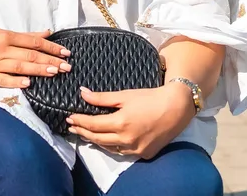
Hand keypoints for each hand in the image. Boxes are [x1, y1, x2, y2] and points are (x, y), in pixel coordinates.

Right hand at [0, 25, 71, 88]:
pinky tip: (29, 83)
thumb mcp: (3, 32)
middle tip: (66, 66)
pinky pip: (3, 80)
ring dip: (38, 70)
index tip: (65, 53)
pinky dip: (16, 81)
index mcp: (6, 36)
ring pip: (19, 67)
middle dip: (50, 61)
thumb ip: (26, 35)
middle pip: (30, 55)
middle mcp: (1, 49)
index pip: (34, 42)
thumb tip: (48, 33)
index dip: (51, 47)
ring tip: (55, 72)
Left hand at [66, 84, 194, 159]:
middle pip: (97, 139)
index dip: (79, 121)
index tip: (69, 117)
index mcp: (121, 123)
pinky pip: (123, 152)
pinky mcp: (145, 154)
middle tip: (72, 126)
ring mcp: (136, 149)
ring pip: (109, 148)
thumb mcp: (125, 95)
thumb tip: (82, 93)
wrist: (177, 107)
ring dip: (96, 141)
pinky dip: (113, 146)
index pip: (93, 125)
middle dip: (83, 132)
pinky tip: (108, 140)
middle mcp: (127, 139)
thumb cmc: (151, 98)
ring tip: (86, 133)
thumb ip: (102, 98)